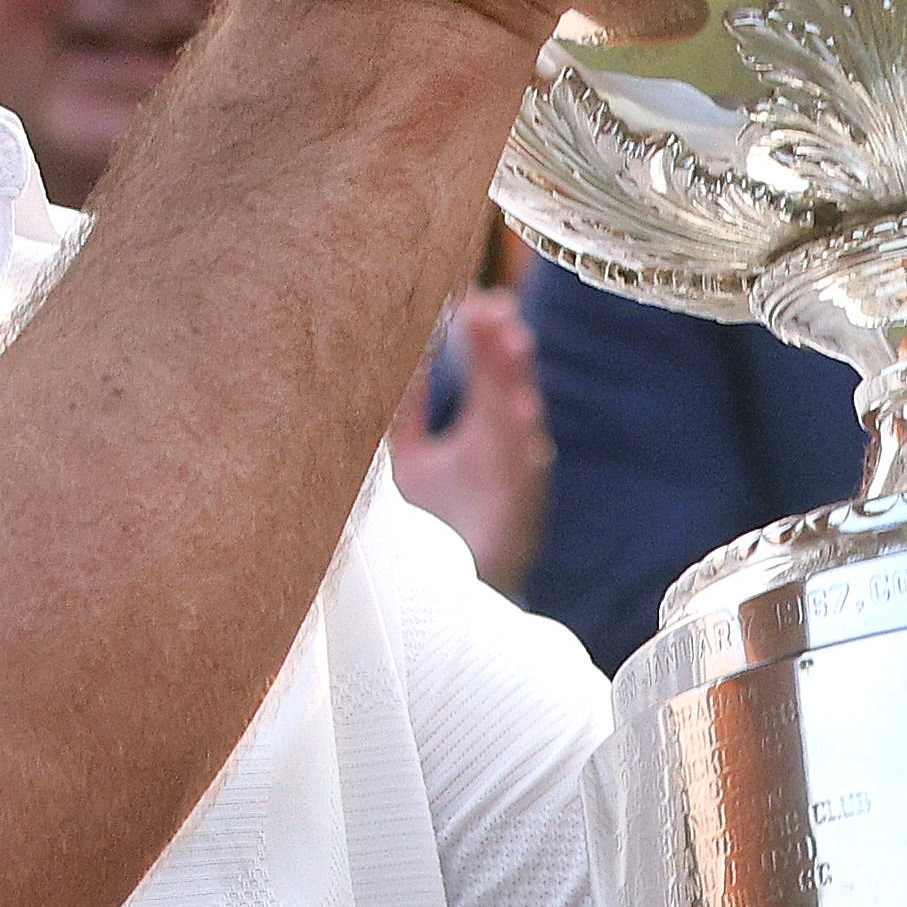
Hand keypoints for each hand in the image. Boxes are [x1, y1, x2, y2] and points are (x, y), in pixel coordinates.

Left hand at [391, 287, 552, 595]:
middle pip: (503, 393)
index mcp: (478, 438)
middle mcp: (498, 458)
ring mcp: (509, 491)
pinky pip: (521, 485)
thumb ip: (403, 415)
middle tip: (494, 307)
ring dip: (517, 386)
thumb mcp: (409, 463)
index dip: (483, 340)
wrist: (444, 609)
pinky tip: (522, 422)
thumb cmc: (434, 529)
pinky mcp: (512, 526)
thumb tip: (383, 357)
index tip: (477, 298)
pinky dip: (522, 452)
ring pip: (517, 429)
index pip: (486, 376)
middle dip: (500, 349)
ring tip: (514, 343)